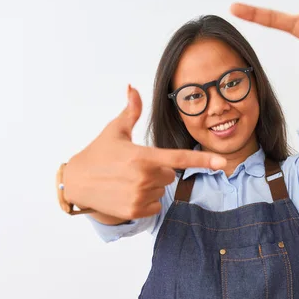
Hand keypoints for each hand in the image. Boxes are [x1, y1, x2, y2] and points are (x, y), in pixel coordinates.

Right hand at [63, 86, 225, 219]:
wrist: (76, 182)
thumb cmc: (98, 154)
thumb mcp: (115, 130)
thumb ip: (131, 111)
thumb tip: (133, 87)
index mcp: (144, 156)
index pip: (179, 158)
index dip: (202, 160)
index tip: (221, 162)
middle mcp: (145, 177)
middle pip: (170, 175)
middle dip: (158, 171)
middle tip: (135, 167)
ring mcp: (140, 196)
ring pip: (162, 191)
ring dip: (152, 187)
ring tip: (128, 181)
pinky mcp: (135, 210)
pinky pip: (155, 207)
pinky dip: (147, 202)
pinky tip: (128, 193)